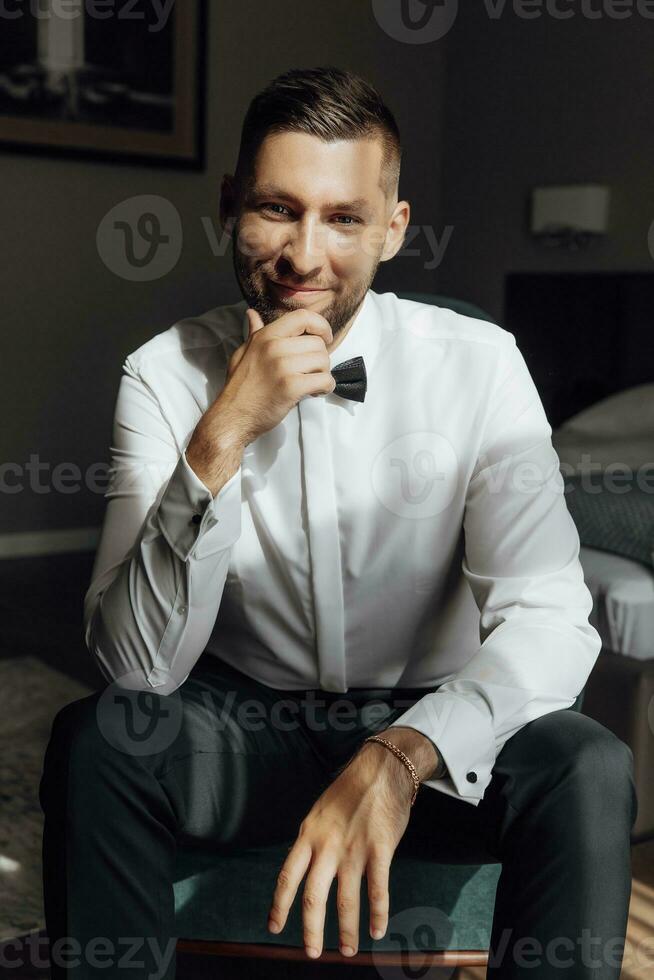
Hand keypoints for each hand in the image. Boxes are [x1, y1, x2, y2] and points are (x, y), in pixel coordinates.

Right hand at [220, 307, 335, 446]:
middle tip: (311, 372)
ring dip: (323, 374)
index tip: (324, 338)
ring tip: (310, 383)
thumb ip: (254, 333)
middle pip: (318, 343)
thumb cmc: (239, 388)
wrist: (232, 417)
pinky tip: (313, 392)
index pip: (303, 316)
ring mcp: (282, 366)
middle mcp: (274, 347)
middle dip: (321, 359)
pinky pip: (324, 380)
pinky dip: (325, 388)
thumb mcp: (243, 354)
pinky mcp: (291, 386)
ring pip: (324, 361)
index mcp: (265, 336)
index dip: (320, 325)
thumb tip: (252, 314)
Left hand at [266, 738, 416, 959]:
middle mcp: (327, 846)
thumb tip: (304, 870)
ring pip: (346, 900)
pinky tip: (377, 930)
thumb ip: (312, 842)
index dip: (279, 905)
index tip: (274, 928)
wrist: (381, 769)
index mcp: (308, 835)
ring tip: (348, 951)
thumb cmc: (350, 791)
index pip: (287, 876)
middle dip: (311, 930)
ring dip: (347, 930)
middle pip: (312, 896)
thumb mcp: (320, 813)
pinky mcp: (380, 849)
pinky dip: (378, 914)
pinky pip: (378, 889)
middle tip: (313, 953)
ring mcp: (354, 849)